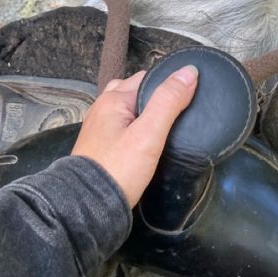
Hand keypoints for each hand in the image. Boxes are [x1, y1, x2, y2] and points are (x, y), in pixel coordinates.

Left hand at [71, 66, 198, 207]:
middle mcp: (102, 109)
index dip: (168, 84)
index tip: (190, 94)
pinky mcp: (99, 146)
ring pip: (127, 109)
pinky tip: (146, 139)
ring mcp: (98, 127)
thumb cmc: (118, 168)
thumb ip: (168, 101)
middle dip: (156, 96)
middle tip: (179, 111)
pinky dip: (135, 126)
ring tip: (164, 125)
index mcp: (113, 100)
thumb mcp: (149, 134)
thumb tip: (189, 72)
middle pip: (135, 91)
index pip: (147, 78)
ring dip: (144, 111)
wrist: (87, 205)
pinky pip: (120, 125)